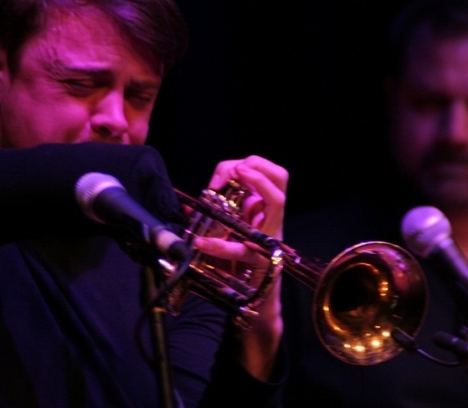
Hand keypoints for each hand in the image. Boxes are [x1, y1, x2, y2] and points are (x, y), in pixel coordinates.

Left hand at [193, 155, 287, 380]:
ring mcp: (271, 238)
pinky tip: (202, 243)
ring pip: (276, 201)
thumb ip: (212, 220)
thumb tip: (187, 207)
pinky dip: (220, 244)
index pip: (266, 173)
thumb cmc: (240, 266)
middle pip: (279, 177)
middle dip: (255, 167)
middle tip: (233, 173)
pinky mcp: (263, 261)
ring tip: (232, 180)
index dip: (245, 165)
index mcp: (262, 211)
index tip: (220, 177)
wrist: (255, 302)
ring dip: (256, 184)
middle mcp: (271, 220)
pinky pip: (243, 248)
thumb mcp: (226, 236)